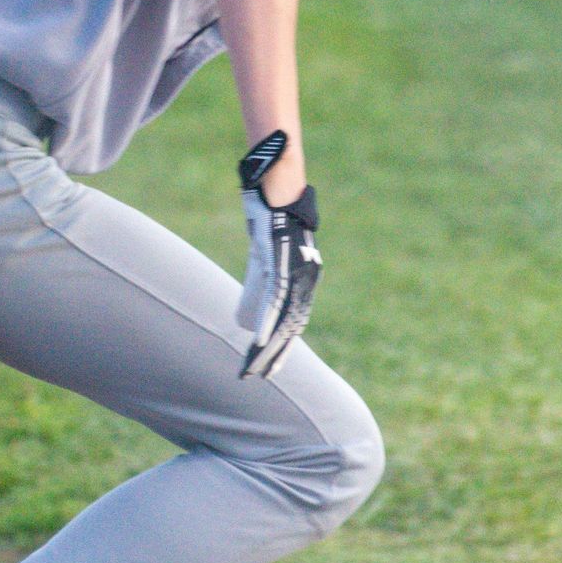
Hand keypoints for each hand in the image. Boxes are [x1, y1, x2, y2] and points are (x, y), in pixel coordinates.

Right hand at [235, 130, 320, 377]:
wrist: (277, 186)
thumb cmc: (271, 212)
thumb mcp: (269, 247)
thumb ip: (268, 264)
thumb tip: (261, 279)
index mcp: (305, 278)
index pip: (295, 318)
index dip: (284, 344)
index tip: (273, 364)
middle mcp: (306, 279)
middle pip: (291, 325)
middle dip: (275, 353)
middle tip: (261, 375)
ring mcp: (296, 273)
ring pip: (284, 319)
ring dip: (268, 346)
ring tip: (255, 367)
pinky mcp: (283, 265)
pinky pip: (275, 301)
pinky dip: (266, 324)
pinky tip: (258, 342)